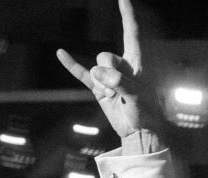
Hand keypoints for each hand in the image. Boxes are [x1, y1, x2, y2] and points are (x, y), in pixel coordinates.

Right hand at [55, 0, 153, 139]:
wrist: (140, 133)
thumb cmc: (147, 114)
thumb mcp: (138, 97)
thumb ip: (120, 83)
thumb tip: (99, 74)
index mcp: (138, 63)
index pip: (131, 32)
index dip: (127, 14)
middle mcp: (123, 66)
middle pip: (105, 56)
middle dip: (109, 72)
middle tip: (122, 91)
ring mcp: (109, 76)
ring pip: (96, 68)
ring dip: (102, 84)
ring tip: (117, 98)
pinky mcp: (99, 88)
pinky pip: (81, 73)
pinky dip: (71, 65)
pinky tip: (60, 53)